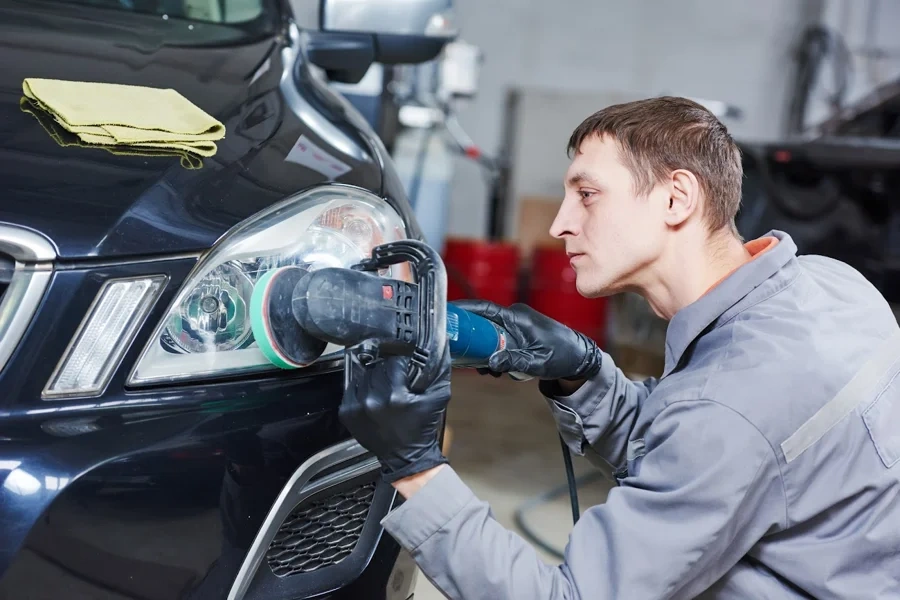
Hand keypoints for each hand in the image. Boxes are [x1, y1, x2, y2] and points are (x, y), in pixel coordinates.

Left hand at [338, 347, 450, 482]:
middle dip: (387, 370)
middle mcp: (372, 400)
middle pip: (377, 367)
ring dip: (374, 378)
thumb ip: (438, 371)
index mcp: (396, 396)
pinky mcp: (346, 412)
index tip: (405, 368)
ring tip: (384, 388)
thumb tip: (438, 345)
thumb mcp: (438, 397)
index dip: (401, 362)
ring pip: (364, 376)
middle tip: (395, 378)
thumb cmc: (423, 426)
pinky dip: (362, 389)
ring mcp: (356, 407)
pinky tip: (372, 396)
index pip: (394, 362)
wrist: (406, 457)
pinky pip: (352, 388)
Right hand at [451, 300, 602, 380]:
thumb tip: (490, 363)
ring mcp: (517, 325)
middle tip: (464, 357)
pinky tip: (496, 368)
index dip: (464, 309)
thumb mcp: (537, 362)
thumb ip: (514, 361)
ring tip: (486, 370)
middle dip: (472, 339)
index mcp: (518, 318)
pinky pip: (498, 340)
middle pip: (482, 323)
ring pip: (489, 334)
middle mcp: (515, 317)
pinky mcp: (519, 334)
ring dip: (484, 351)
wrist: (580, 358)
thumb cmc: (563, 356)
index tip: (447, 313)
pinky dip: (494, 353)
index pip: (485, 308)